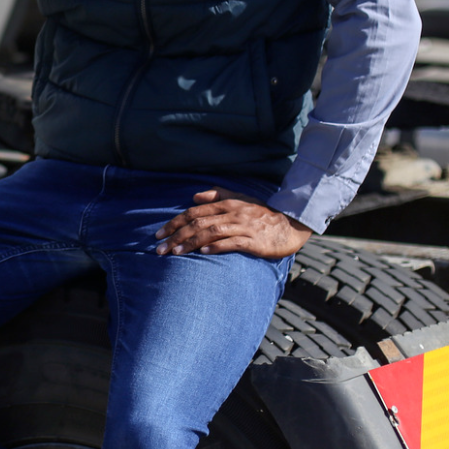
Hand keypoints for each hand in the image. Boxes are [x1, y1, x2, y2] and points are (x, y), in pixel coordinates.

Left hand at [154, 188, 312, 258]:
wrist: (290, 225)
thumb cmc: (261, 214)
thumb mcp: (240, 199)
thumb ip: (217, 195)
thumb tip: (194, 195)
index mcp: (226, 203)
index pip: (193, 212)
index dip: (174, 223)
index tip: (159, 234)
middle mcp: (232, 213)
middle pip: (197, 223)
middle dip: (176, 235)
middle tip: (160, 248)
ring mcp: (242, 226)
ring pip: (210, 233)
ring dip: (191, 243)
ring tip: (175, 252)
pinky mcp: (253, 241)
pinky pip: (231, 243)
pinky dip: (216, 247)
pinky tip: (203, 253)